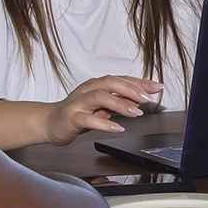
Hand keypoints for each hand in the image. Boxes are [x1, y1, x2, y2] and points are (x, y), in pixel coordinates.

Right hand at [45, 75, 161, 142]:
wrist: (50, 122)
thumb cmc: (77, 113)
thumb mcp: (102, 106)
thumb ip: (119, 101)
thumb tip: (141, 98)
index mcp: (97, 85)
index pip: (121, 79)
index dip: (140, 82)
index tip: (157, 87)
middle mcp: (88, 90)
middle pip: (110, 83)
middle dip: (131, 89)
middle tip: (147, 98)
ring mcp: (79, 103)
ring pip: (100, 97)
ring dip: (120, 104)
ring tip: (136, 112)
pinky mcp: (72, 117)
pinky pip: (89, 119)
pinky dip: (104, 123)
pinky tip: (117, 128)